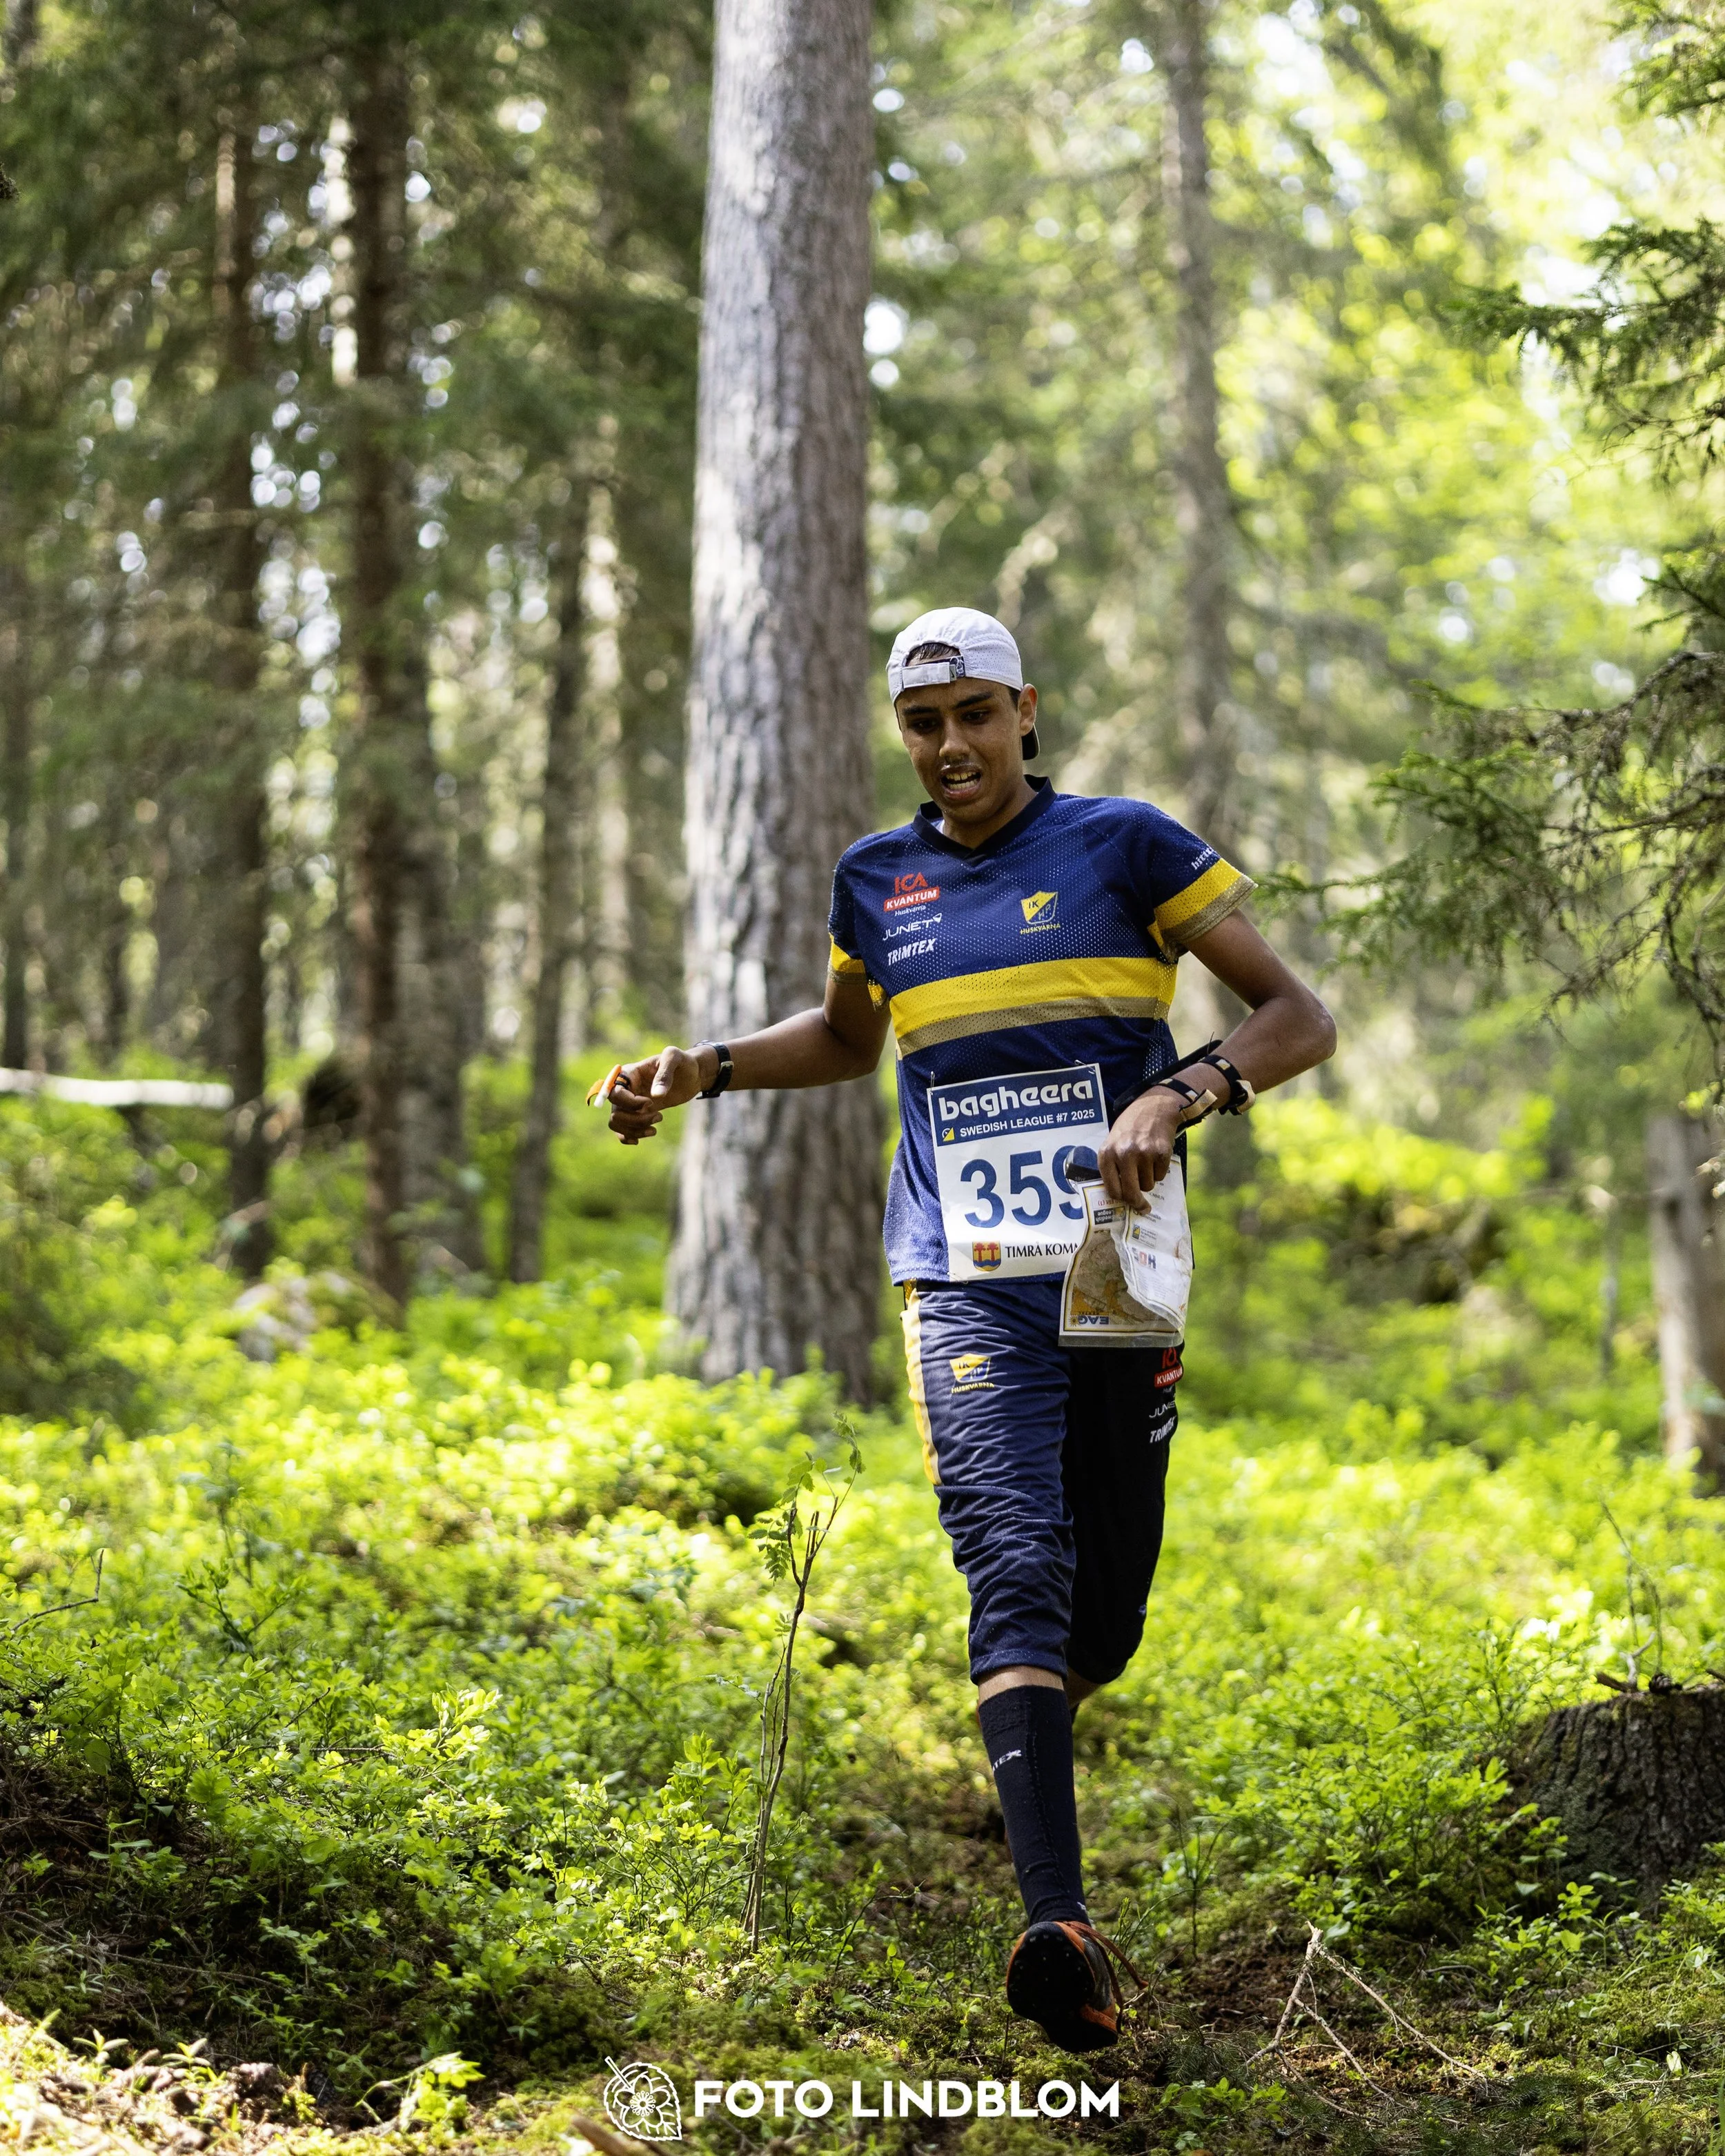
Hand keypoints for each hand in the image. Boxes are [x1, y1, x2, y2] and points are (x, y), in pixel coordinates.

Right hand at [605, 1044, 715, 1144]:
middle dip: (636, 1120)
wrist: (691, 1075)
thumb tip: (656, 1096)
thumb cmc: (682, 1063)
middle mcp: (625, 1088)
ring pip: (616, 1122)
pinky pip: (621, 1129)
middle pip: (615, 1111)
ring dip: (634, 1130)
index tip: (651, 1103)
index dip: (630, 1103)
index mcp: (629, 1073)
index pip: (615, 1092)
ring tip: (655, 1129)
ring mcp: (629, 1102)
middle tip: (659, 1116)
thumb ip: (665, 1073)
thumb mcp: (675, 1058)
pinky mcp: (637, 1113)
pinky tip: (643, 1137)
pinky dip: (628, 1136)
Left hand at [1099, 1088, 1187, 1211]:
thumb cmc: (1129, 1129)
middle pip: (1131, 1192)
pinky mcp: (1161, 1153)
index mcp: (1107, 1154)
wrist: (1153, 1108)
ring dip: (1149, 1180)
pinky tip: (1155, 1157)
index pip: (1112, 1189)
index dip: (1121, 1200)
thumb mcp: (1112, 1144)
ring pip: (1148, 1185)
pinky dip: (1159, 1171)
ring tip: (1146, 1163)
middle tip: (1143, 1206)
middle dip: (1137, 1202)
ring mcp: (1143, 1153)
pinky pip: (1161, 1176)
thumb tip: (1120, 1197)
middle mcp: (1124, 1154)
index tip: (1126, 1204)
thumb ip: (1112, 1167)